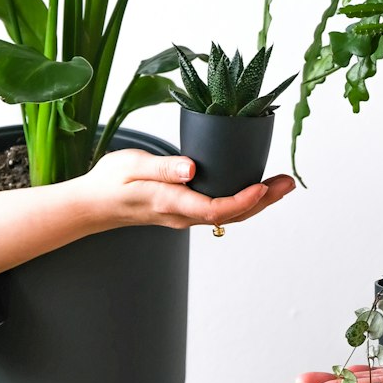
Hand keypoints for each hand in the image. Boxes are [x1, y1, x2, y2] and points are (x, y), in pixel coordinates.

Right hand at [83, 147, 294, 229]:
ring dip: (257, 202)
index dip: (242, 201)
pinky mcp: (184, 209)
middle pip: (230, 215)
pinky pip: (219, 209)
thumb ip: (163, 167)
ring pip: (228, 215)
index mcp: (170, 203)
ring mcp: (184, 215)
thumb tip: (191, 169)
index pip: (214, 209)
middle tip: (288, 183)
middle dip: (263, 201)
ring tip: (281, 184)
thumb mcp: (132, 166)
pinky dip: (241, 200)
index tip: (262, 186)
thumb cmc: (111, 181)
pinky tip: (253, 187)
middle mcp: (182, 214)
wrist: (94, 203)